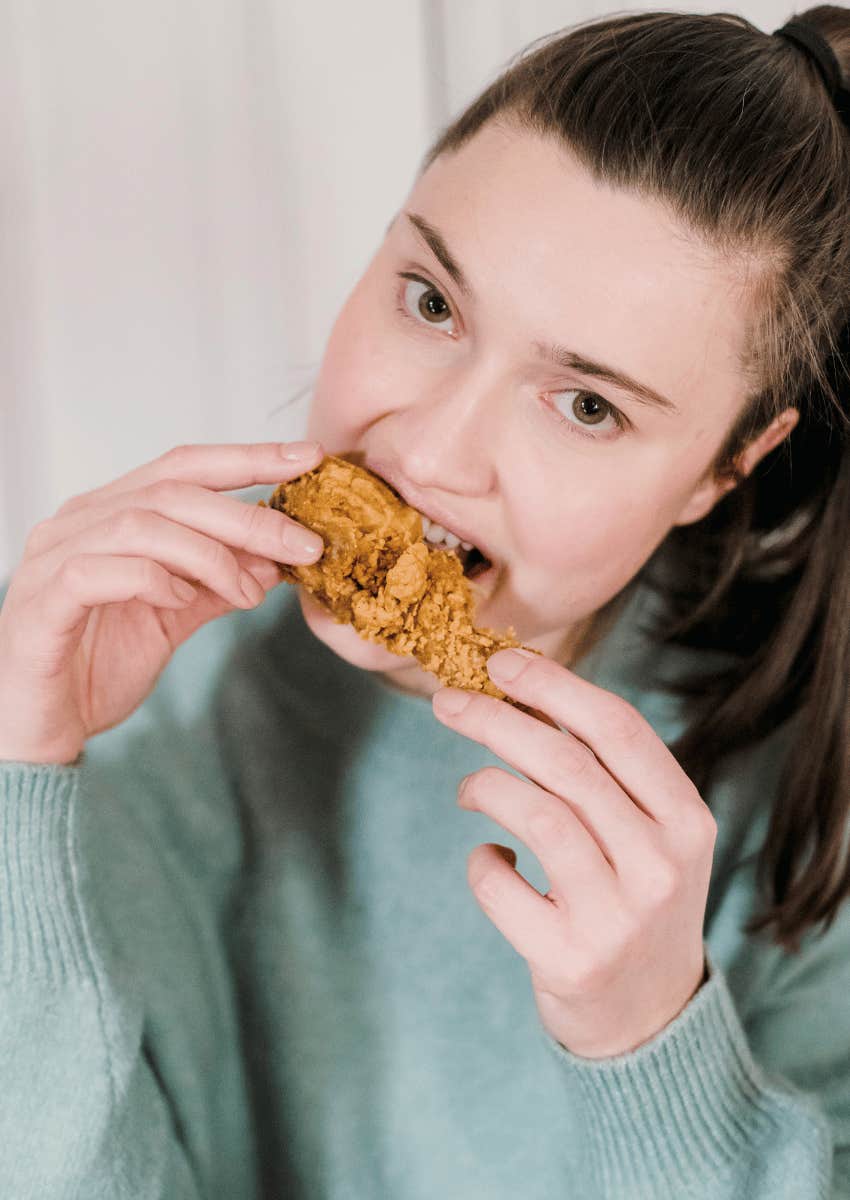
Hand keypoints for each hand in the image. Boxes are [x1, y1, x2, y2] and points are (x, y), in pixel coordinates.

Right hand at [0, 441, 324, 764]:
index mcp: (110, 514)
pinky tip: (178, 600)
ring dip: (209, 556)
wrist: (37, 731)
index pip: (185, 466)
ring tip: (244, 593)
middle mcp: (78, 522)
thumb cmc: (95, 667)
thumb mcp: (173, 619)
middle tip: (304, 545)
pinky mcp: (41, 602)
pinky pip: (97, 570)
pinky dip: (151, 579)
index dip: (248, 457)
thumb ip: (217, 585)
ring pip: (142, 524)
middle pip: (174, 491)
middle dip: (249, 517)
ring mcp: (53, 557)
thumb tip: (276, 559)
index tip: (309, 458)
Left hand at [432, 647, 715, 1059]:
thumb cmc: (634, 898)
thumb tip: (521, 692)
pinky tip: (491, 859)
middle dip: (496, 720)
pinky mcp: (570, 959)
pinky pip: (500, 884)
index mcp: (686, 820)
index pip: (618, 728)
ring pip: (537, 814)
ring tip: (468, 789)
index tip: (500, 662)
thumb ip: (603, 773)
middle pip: (567, 763)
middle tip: (447, 702)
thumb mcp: (647, 834)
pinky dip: (481, 861)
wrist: (649, 1016)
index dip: (553, 685)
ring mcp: (618, 916)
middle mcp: (661, 865)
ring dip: (484, 785)